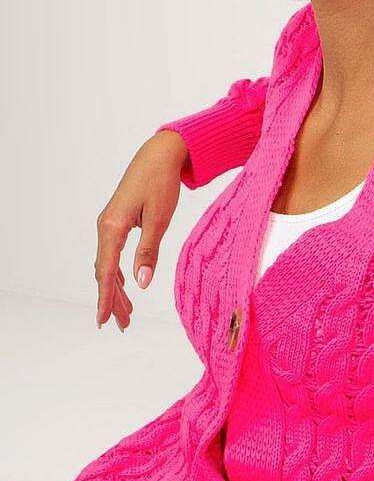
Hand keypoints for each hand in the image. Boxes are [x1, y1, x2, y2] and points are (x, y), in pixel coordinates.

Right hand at [94, 131, 188, 330]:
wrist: (159, 155)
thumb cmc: (161, 183)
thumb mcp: (159, 219)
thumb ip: (149, 252)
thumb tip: (141, 283)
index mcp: (112, 228)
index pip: (106, 272)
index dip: (106, 298)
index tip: (105, 320)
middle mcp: (105, 227)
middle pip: (105, 272)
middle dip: (112, 300)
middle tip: (122, 325)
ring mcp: (109, 224)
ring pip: (108, 265)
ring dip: (116, 289)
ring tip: (126, 313)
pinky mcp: (117, 222)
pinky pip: (113, 254)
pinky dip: (118, 273)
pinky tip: (126, 285)